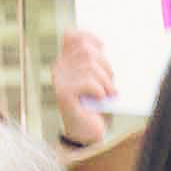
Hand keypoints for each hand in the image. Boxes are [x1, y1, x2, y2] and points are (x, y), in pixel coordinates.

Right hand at [51, 27, 115, 148]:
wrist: (88, 133)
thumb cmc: (96, 105)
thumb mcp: (99, 79)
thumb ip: (97, 62)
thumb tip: (102, 46)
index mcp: (66, 61)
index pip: (71, 36)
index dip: (89, 37)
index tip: (103, 48)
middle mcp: (59, 67)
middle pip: (86, 50)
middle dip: (105, 65)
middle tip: (111, 83)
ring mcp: (59, 80)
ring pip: (90, 66)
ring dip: (106, 81)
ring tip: (108, 94)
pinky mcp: (63, 93)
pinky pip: (89, 82)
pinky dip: (101, 91)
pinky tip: (102, 100)